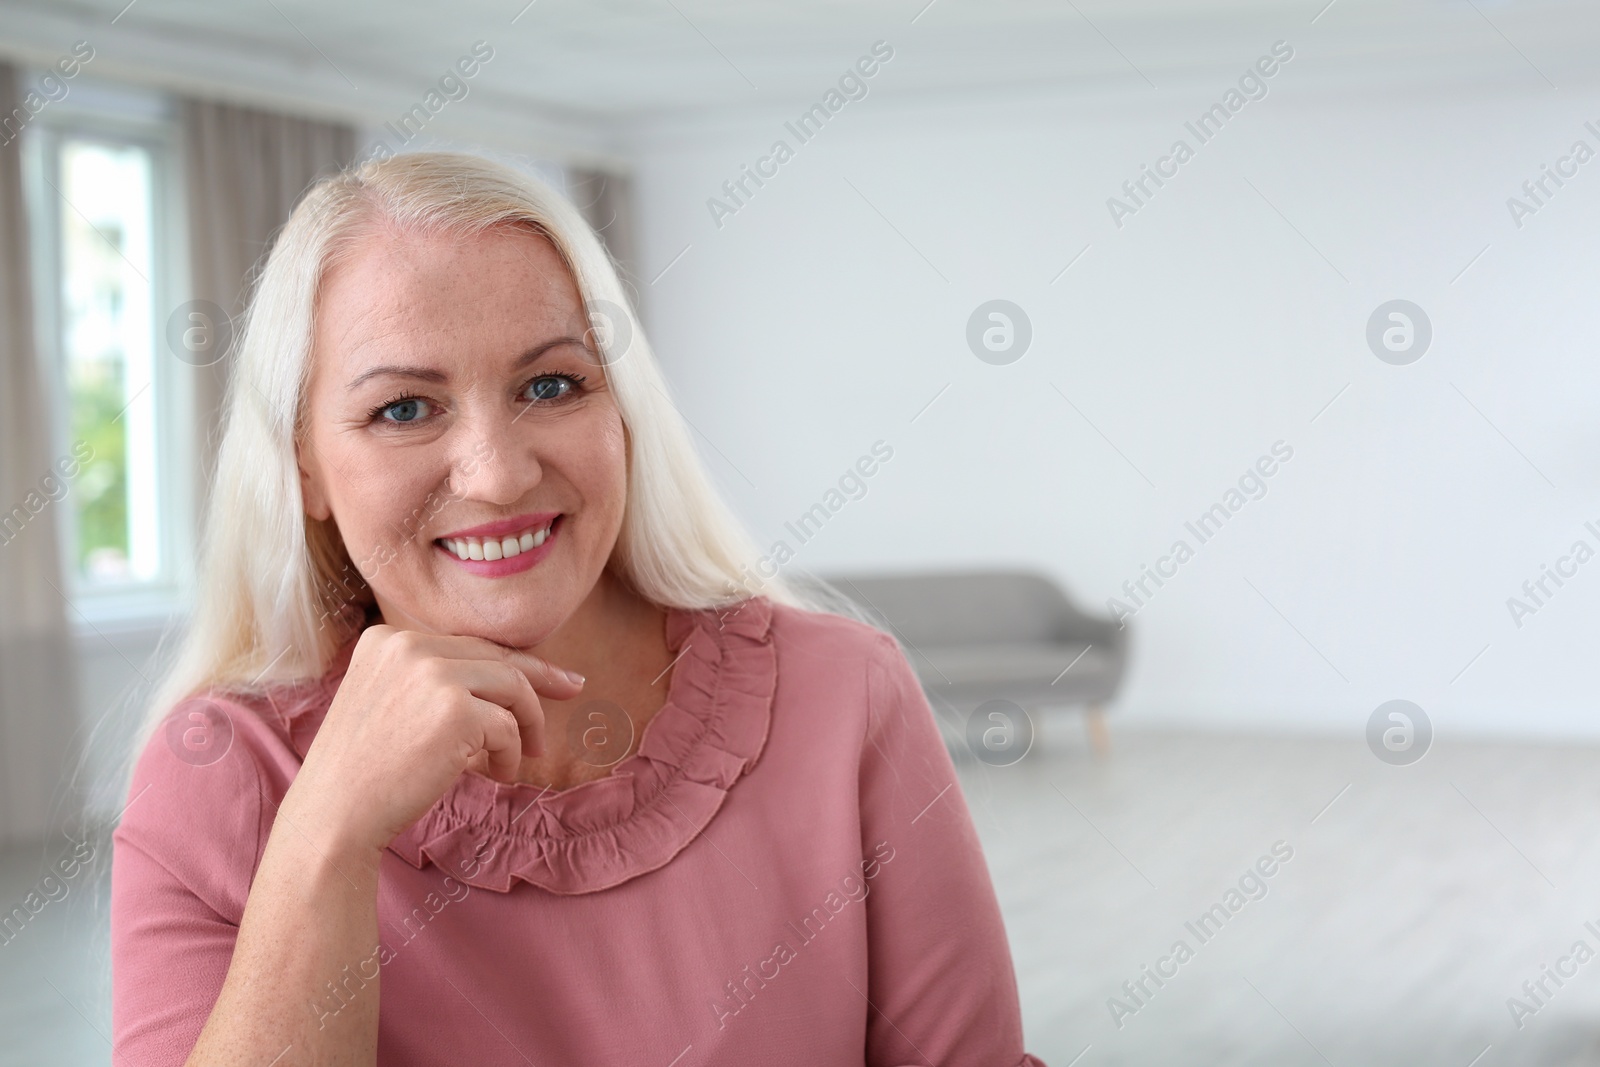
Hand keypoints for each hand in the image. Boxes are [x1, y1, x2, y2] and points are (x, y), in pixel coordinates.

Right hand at [280, 625, 584, 856]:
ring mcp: (430, 673)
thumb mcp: (390, 705)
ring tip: (523, 758)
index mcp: (386, 639)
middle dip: (540, 678)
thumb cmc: (365, 773)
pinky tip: (497, 775)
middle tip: (574, 689)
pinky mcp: (454, 709)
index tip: (552, 674)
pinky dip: (510, 755)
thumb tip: (512, 675)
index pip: (466, 645)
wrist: (335, 815)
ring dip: (526, 725)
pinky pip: (508, 726)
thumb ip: (435, 681)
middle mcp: (406, 645)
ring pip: (511, 686)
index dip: (510, 662)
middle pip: (494, 657)